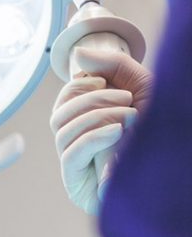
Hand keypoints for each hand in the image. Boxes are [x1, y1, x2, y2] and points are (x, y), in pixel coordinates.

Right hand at [50, 47, 153, 214]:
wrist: (177, 162)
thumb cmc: (164, 127)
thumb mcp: (141, 86)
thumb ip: (112, 65)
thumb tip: (77, 53)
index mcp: (90, 121)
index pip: (63, 102)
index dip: (76, 87)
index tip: (104, 82)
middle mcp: (79, 142)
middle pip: (58, 115)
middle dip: (90, 101)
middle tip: (127, 100)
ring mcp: (77, 165)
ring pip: (62, 131)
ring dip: (96, 116)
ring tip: (131, 118)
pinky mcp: (78, 183)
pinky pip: (70, 154)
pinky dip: (92, 137)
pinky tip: (117, 132)